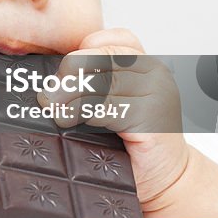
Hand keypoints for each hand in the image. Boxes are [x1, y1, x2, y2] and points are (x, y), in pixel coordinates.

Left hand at [38, 28, 190, 214]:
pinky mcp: (153, 119)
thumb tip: (50, 83)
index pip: (113, 39)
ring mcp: (158, 94)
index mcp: (147, 64)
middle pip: (104, 57)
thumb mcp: (112, 103)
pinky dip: (88, 117)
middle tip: (51, 94)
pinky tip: (78, 125)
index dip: (84, 51)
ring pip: (104, 84)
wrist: (167, 178)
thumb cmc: (132, 141)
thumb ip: (92, 83)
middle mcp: (156, 74)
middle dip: (71, 74)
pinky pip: (110, 109)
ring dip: (72, 100)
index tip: (65, 72)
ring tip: (58, 113)